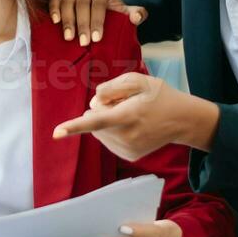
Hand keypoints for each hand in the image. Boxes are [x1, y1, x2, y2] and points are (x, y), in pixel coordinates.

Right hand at [48, 0, 147, 45]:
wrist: (99, 12)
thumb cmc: (112, 16)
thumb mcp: (125, 14)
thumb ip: (136, 14)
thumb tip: (137, 17)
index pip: (99, 4)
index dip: (97, 21)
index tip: (96, 38)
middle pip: (82, 4)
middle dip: (83, 24)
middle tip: (83, 43)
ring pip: (67, 2)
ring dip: (68, 20)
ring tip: (69, 38)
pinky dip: (53, 9)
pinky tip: (55, 22)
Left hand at [52, 72, 216, 158]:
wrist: (182, 120)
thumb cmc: (158, 95)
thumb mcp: (137, 80)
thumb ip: (110, 87)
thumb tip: (93, 105)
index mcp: (128, 115)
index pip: (96, 121)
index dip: (73, 126)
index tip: (56, 133)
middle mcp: (127, 137)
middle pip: (94, 121)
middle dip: (101, 110)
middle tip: (125, 103)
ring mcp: (128, 150)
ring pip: (99, 132)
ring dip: (106, 121)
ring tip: (130, 113)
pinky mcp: (129, 156)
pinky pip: (107, 140)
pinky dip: (113, 131)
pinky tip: (131, 125)